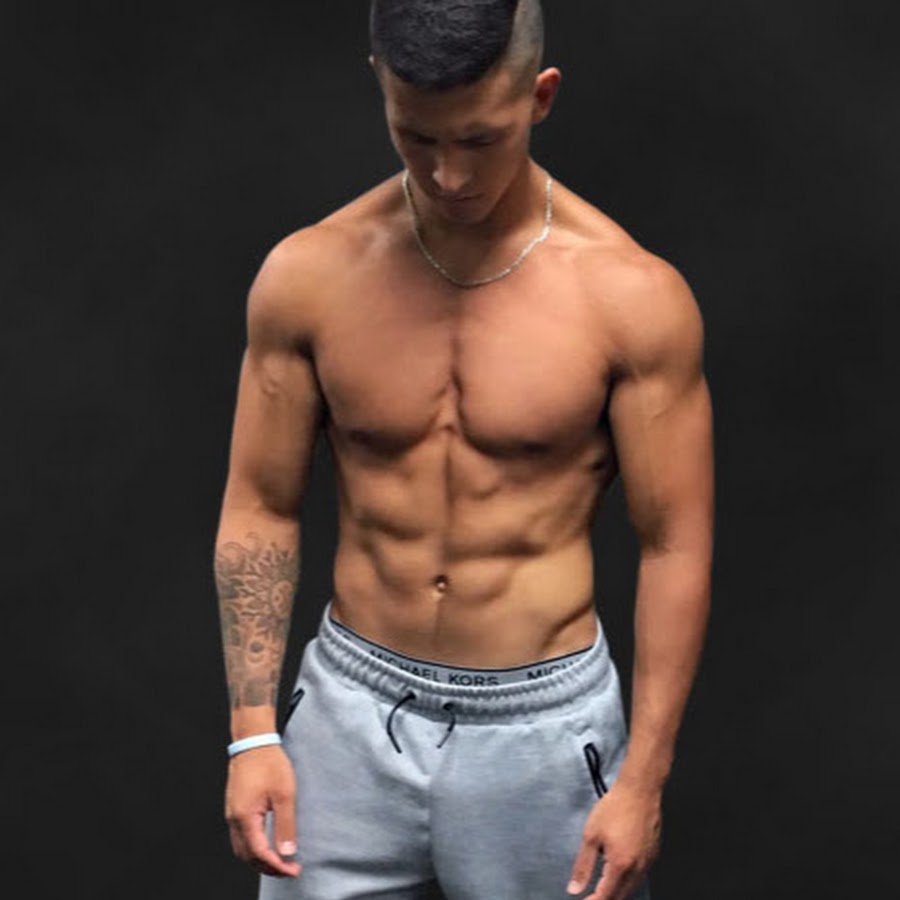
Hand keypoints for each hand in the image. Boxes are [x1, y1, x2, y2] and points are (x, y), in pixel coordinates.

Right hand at [225, 745, 301, 877]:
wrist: (253, 741)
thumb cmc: (268, 762)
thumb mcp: (284, 793)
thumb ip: (285, 825)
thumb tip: (287, 852)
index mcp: (245, 817)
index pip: (259, 853)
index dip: (276, 866)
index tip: (293, 870)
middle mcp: (234, 819)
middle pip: (247, 856)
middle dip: (267, 867)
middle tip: (288, 870)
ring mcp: (232, 813)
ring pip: (241, 849)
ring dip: (259, 859)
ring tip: (280, 861)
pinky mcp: (235, 808)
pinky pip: (240, 837)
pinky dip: (254, 848)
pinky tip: (267, 844)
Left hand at [567, 780, 660, 899]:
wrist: (639, 791)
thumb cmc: (616, 807)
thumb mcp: (591, 836)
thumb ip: (583, 866)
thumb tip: (575, 888)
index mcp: (620, 865)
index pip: (606, 896)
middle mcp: (637, 868)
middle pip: (621, 896)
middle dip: (606, 899)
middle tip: (592, 896)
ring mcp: (648, 862)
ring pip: (632, 888)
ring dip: (618, 892)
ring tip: (603, 887)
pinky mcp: (653, 854)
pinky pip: (641, 876)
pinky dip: (629, 881)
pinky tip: (620, 873)